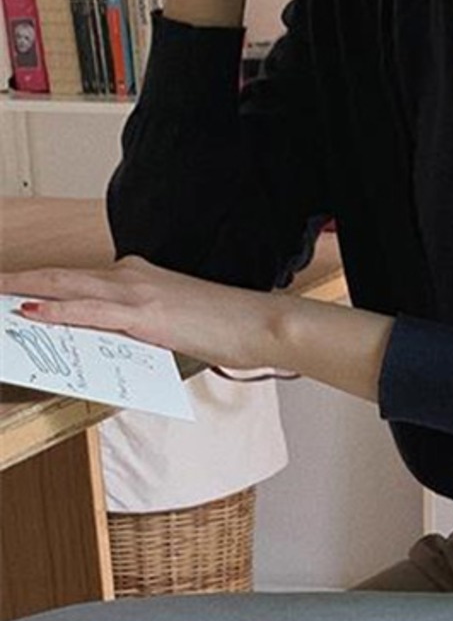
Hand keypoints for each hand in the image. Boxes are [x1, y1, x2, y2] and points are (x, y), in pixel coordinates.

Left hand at [1, 256, 279, 371]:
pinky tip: (29, 311)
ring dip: (23, 289)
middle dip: (19, 280)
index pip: (81, 280)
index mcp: (140, 276)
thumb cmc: (229, 327)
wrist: (260, 323)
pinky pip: (88, 311)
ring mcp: (136, 293)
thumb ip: (141, 326)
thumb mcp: (176, 322)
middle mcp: (132, 276)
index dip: (43, 284)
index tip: (15, 291)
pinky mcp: (143, 314)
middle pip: (61, 275)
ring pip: (65, 285)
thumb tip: (116, 345)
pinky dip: (55, 309)